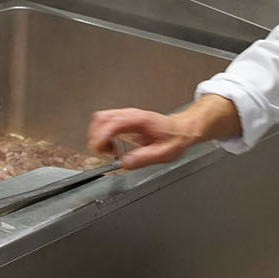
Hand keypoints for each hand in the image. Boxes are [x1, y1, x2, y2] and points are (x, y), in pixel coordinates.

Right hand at [87, 95, 240, 169]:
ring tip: (107, 150)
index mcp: (140, 120)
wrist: (182, 130)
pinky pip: (106, 122)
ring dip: (98, 135)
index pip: (113, 123)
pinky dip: (103, 134)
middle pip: (102, 117)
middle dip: (96, 135)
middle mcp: (131, 115)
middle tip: (102, 152)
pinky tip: (111, 146)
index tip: (98, 148)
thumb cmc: (174, 139)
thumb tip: (125, 163)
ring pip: (102, 118)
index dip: (102, 135)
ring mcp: (127, 116)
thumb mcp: (163, 154)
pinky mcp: (125, 120)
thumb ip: (143, 158)